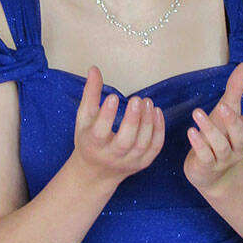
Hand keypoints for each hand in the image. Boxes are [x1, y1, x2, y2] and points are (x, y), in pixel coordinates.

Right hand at [72, 66, 164, 188]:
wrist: (95, 172)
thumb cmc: (88, 140)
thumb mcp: (84, 118)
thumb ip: (90, 93)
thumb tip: (94, 69)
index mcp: (93, 145)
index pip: (100, 132)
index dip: (106, 115)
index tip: (113, 97)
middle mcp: (111, 156)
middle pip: (124, 141)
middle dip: (132, 120)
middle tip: (137, 99)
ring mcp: (129, 162)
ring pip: (142, 145)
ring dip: (148, 123)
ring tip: (148, 102)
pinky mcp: (142, 163)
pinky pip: (154, 148)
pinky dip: (158, 131)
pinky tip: (157, 112)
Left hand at [183, 61, 242, 190]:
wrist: (210, 173)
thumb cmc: (221, 135)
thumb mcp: (227, 110)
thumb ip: (236, 89)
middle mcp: (239, 147)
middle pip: (241, 136)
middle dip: (233, 121)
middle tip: (223, 106)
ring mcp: (224, 159)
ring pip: (221, 146)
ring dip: (210, 129)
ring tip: (197, 113)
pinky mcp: (208, 167)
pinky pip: (205, 157)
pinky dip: (199, 145)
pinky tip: (191, 132)